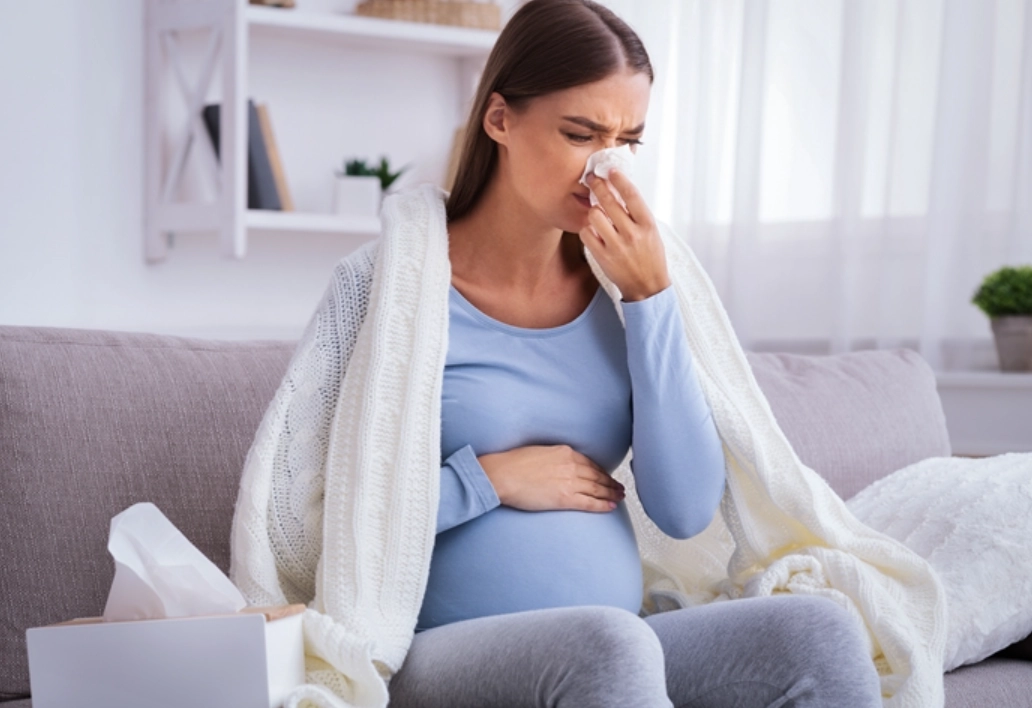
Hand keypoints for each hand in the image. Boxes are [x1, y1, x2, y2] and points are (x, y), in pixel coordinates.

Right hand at [477, 444, 625, 512]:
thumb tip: (557, 465)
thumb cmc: (512, 464)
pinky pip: (590, 503)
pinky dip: (602, 505)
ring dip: (611, 494)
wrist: (502, 475)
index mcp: (565, 452)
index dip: (601, 472)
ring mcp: (570, 482)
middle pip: (598, 476)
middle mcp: (571, 465)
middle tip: (619, 488)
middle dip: (611, 483)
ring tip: (619, 498)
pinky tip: (611, 507)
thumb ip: (553, 458)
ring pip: (598, 489)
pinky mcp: (565, 498)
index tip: (607, 476)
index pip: (590, 463)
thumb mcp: (538, 452)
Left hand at [579, 169, 670, 301]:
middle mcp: (632, 234)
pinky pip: (586, 234)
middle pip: (609, 202)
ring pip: (594, 216)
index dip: (619, 180)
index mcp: (647, 225)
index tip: (611, 171)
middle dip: (598, 186)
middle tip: (592, 179)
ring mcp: (616, 246)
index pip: (632, 195)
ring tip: (596, 212)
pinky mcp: (603, 257)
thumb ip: (637, 213)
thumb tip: (621, 189)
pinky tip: (592, 230)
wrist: (648, 287)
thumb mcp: (652, 232)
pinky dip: (587, 229)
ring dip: (593, 211)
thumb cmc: (651, 257)